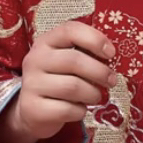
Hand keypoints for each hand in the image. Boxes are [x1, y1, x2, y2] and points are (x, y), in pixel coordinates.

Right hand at [0, 21, 115, 142]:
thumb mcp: (66, 62)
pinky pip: (67, 109)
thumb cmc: (57, 81)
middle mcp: (35, 60)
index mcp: (45, 43)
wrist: (32, 111)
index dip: (94, 39)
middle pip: (74, 60)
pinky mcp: (34, 109)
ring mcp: (32, 85)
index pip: (70, 30)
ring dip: (92, 94)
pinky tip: (78, 109)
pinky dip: (80, 111)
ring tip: (95, 96)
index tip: (111, 54)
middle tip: (111, 81)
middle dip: (100, 72)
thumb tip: (110, 55)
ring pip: (73, 87)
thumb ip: (84, 53)